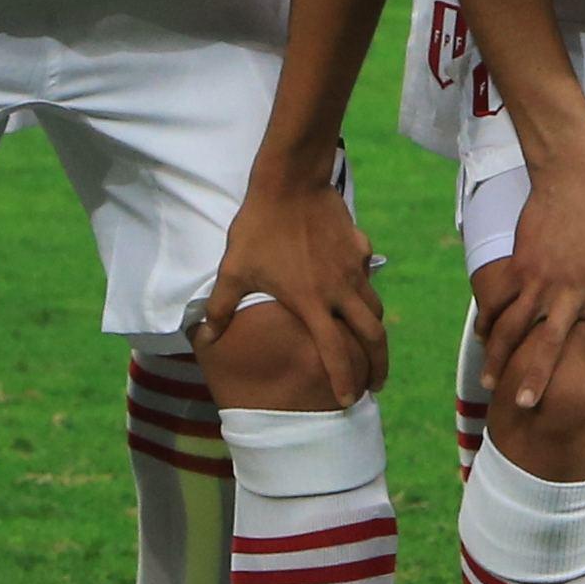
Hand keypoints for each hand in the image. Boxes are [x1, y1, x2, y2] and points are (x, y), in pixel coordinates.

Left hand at [202, 166, 387, 403]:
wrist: (290, 182)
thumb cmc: (259, 229)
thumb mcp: (234, 270)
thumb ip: (221, 307)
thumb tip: (205, 337)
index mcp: (312, 304)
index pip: (336, 354)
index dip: (345, 381)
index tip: (347, 401)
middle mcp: (341, 291)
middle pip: (374, 336)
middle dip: (379, 366)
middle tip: (376, 384)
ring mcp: (354, 268)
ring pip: (376, 308)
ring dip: (375, 332)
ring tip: (371, 345)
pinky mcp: (360, 247)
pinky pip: (367, 276)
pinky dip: (365, 292)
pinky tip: (354, 291)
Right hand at [477, 168, 584, 426]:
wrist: (571, 178)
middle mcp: (570, 290)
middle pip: (550, 344)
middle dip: (536, 377)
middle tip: (524, 407)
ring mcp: (539, 278)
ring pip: (513, 326)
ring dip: (499, 357)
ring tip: (489, 383)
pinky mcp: (519, 266)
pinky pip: (499, 300)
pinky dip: (488, 321)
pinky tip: (482, 340)